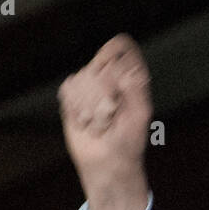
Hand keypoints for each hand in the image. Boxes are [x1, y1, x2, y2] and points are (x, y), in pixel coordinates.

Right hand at [58, 34, 152, 209]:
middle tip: (111, 117)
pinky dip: (76, 110)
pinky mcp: (72, 96)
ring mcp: (89, 85)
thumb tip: (124, 72)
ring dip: (90, 108)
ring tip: (99, 124)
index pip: (122, 47)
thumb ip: (136, 91)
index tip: (111, 71)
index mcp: (131, 76)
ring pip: (82, 80)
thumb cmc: (128, 141)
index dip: (113, 51)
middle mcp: (110, 76)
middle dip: (103, 98)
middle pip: (99, 67)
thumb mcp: (140, 116)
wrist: (107, 162)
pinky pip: (68, 91)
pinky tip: (85, 122)